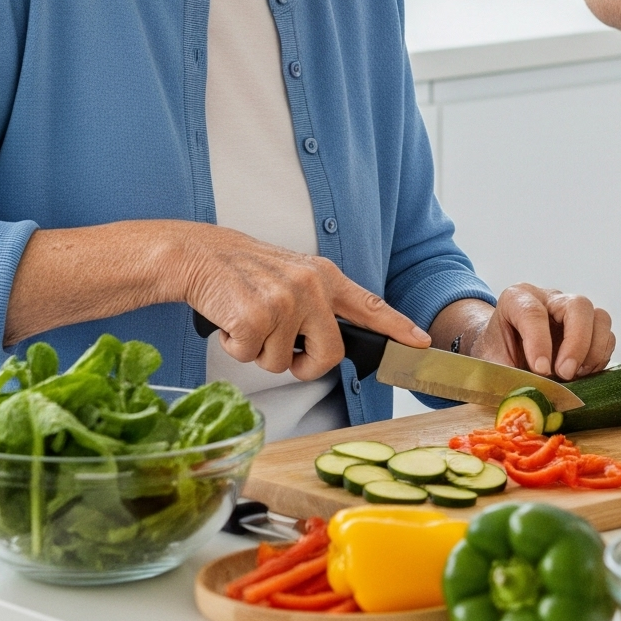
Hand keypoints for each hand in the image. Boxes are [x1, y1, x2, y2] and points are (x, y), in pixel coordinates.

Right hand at [176, 229, 425, 382]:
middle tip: (282, 348)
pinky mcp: (255, 316)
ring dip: (260, 351)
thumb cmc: (244, 274)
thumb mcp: (291, 277)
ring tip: (247, 319)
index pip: (369, 304)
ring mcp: (284, 301)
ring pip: (282, 363)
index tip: (421, 343)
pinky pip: (250, 356)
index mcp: (323, 276)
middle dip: (305, 365)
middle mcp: (311, 287)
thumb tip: (331, 344)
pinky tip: (230, 320)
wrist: (199, 255)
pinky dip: (234, 346)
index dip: (397, 326)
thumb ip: (317, 305)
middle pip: (329, 356)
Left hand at [465, 284, 615, 381]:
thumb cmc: (497, 353)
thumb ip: (507, 378)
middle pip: (577, 306)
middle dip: (576, 343)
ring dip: (593, 351)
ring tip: (576, 375)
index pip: (533, 311)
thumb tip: (529, 400)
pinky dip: (600, 358)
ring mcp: (572, 311)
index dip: (539, 341)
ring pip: (599, 318)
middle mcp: (549, 299)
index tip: (540, 370)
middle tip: (565, 373)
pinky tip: (584, 374)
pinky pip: (607, 337)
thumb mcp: (492, 363)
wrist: (503, 349)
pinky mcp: (589, 328)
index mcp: (518, 299)